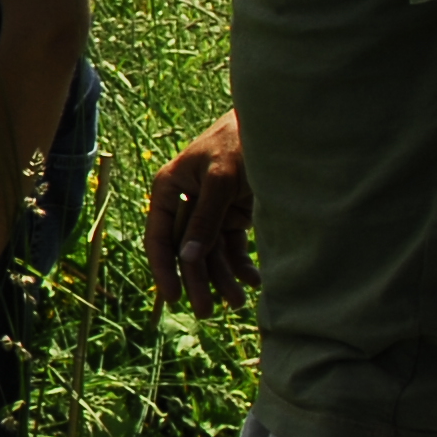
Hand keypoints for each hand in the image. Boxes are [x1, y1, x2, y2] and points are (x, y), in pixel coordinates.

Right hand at [147, 109, 251, 309]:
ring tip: (239, 303)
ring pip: (211, 254)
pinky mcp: (234, 215)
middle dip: (198, 281)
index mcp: (170, 188)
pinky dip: (241, 266)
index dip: (164, 269)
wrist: (276, 124)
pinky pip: (232, 248)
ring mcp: (211, 210)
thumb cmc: (241, 141)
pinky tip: (254, 282)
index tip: (173, 298)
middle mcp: (186, 201)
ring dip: (223, 279)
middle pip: (186, 250)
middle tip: (206, 312)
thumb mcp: (222, 178)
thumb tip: (186, 260)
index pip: (159, 236)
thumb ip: (205, 219)